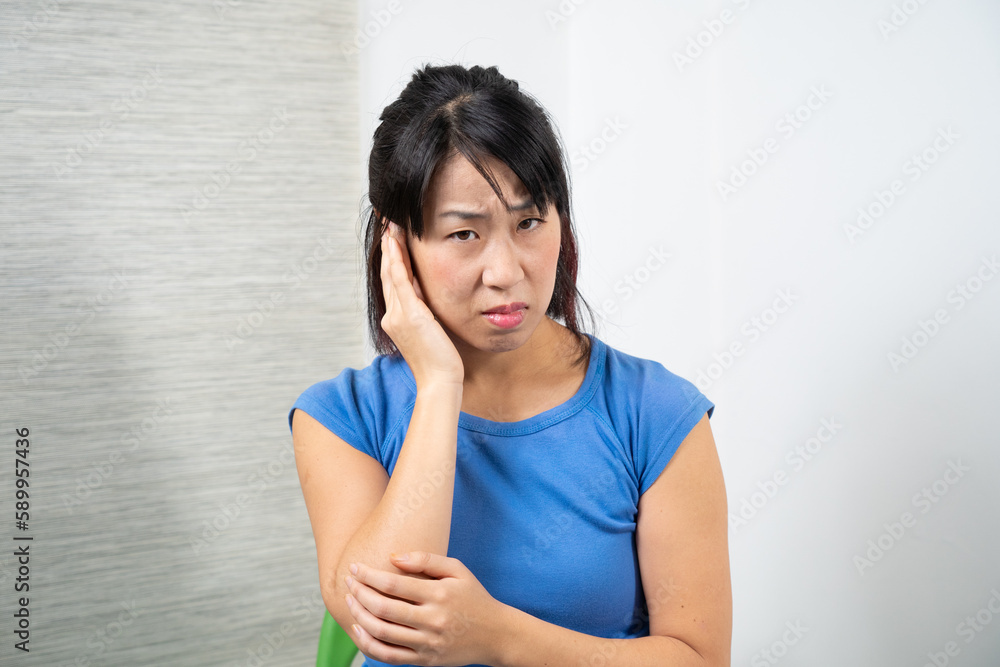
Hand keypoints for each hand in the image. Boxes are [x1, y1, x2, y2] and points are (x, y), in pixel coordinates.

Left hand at [343, 551, 507, 666]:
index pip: (394, 584)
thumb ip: (427, 560)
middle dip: (359, 593)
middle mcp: (433, 620)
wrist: (496, 635)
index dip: (369, 575)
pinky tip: (359, 628)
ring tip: (350, 601)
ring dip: (359, 616)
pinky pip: (389, 656)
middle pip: (383, 608)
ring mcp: (428, 643)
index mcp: (440, 595)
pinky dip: (368, 644)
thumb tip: (393, 557)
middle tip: (348, 582)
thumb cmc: (474, 597)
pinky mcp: (425, 660)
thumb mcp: (458, 570)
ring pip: (382, 633)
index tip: (355, 567)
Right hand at [380, 220, 464, 388]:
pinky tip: (396, 243)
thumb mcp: (432, 331)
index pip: (393, 282)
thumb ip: (426, 314)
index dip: (392, 259)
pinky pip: (399, 281)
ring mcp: (397, 315)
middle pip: (388, 273)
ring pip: (391, 273)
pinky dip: (396, 260)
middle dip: (388, 247)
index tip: (393, 238)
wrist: (439, 380)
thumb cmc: (441, 361)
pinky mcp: (409, 315)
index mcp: (396, 319)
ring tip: (391, 225)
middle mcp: (392, 315)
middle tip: (387, 223)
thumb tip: (430, 298)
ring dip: (390, 247)